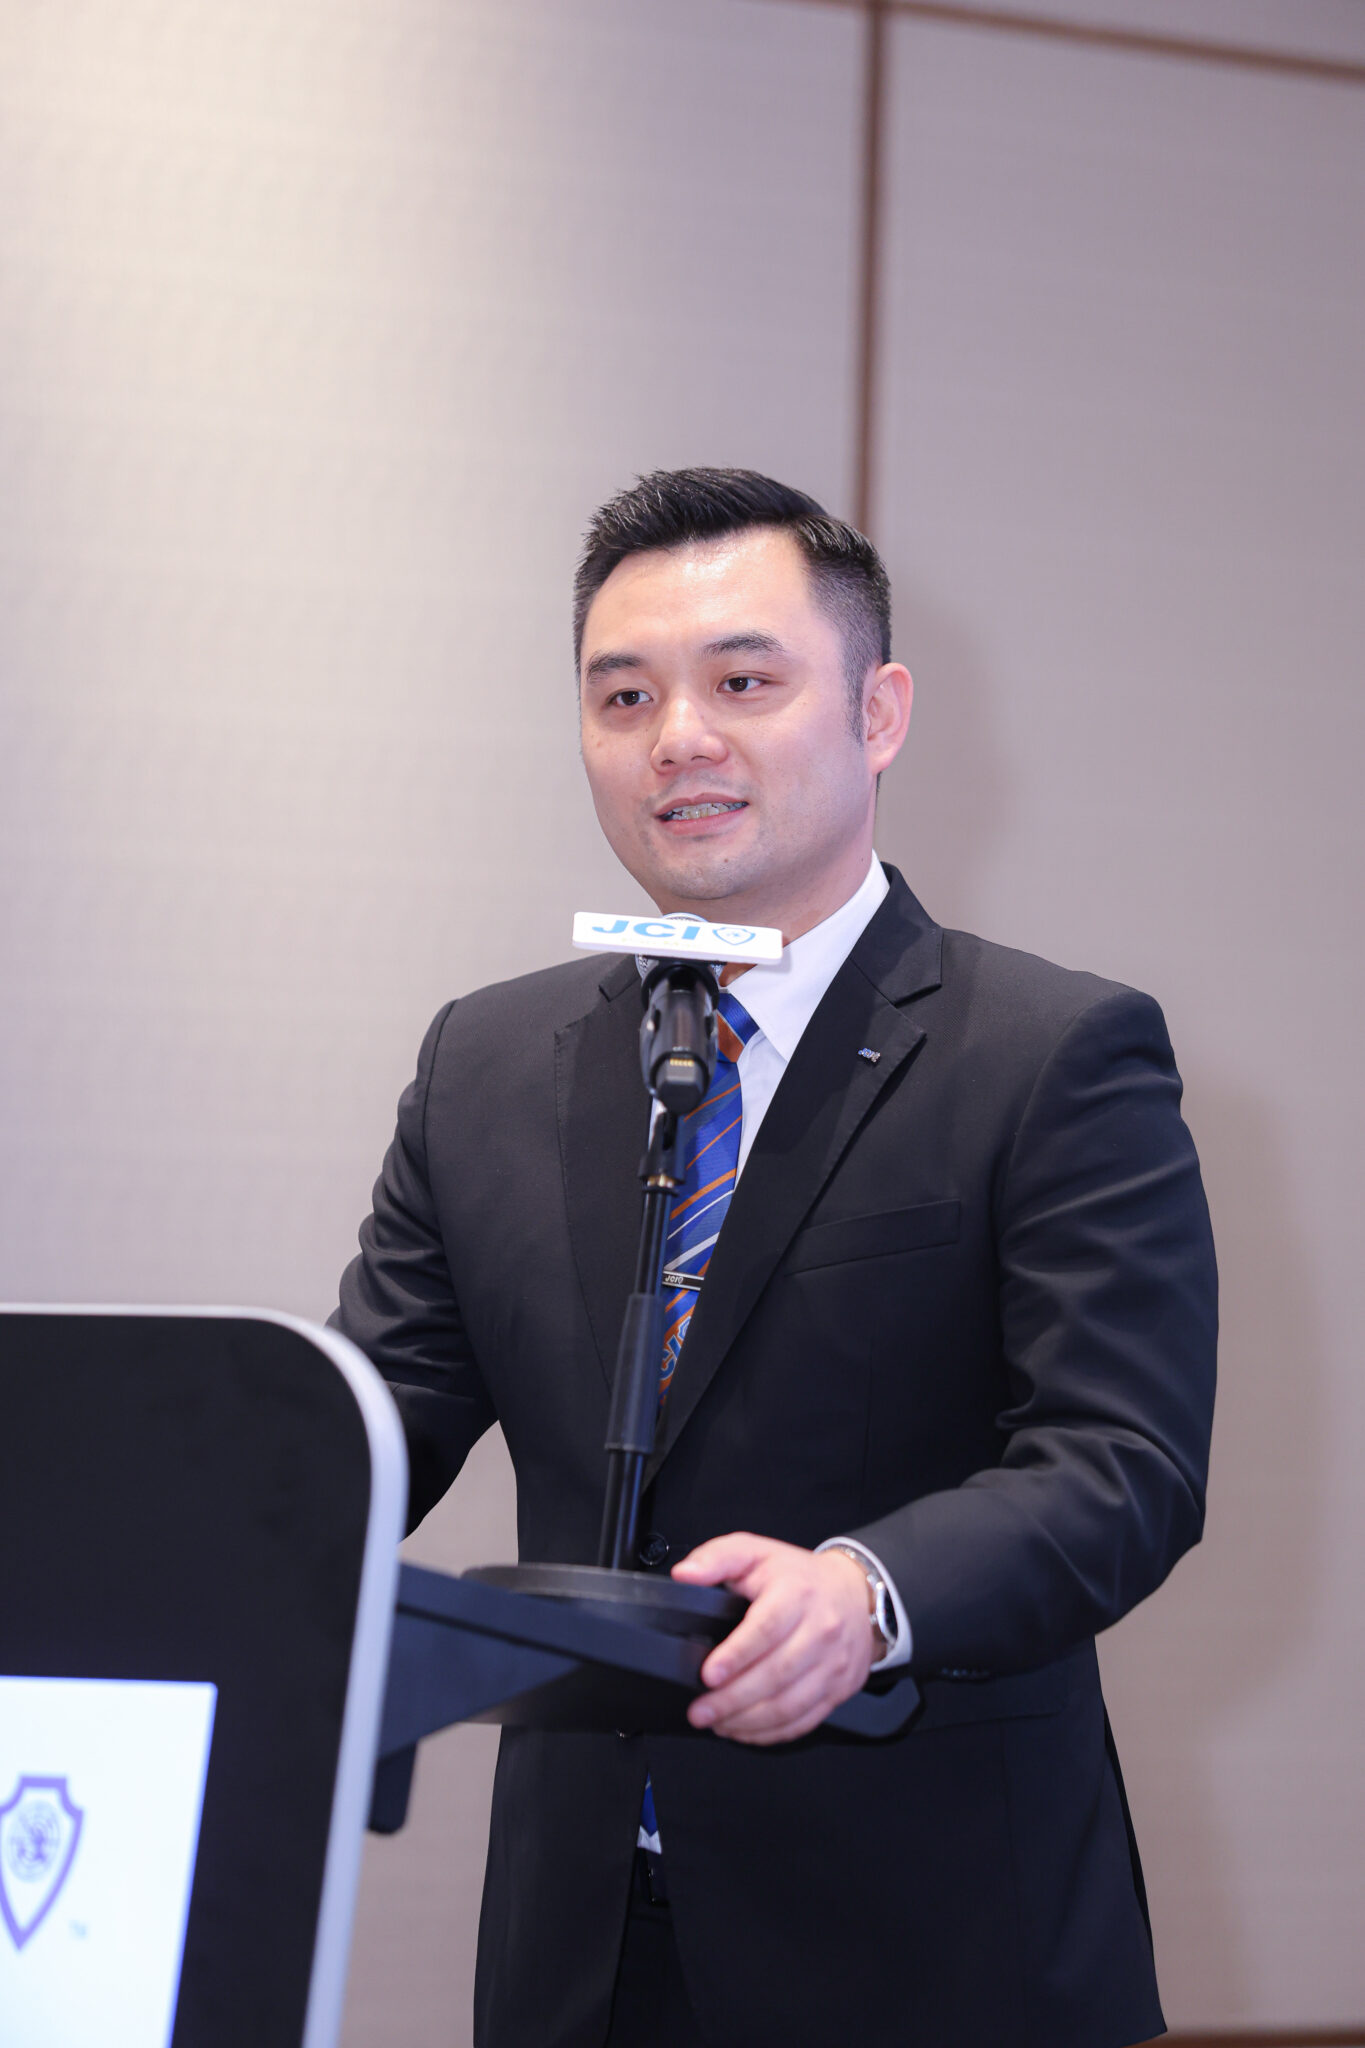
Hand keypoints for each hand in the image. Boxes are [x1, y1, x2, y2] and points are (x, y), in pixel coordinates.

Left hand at [671, 1532, 874, 1745]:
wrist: (855, 1594)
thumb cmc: (799, 1577)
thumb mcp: (755, 1551)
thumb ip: (716, 1558)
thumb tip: (686, 1574)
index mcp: (797, 1593)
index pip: (767, 1629)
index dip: (736, 1655)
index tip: (709, 1674)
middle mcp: (821, 1630)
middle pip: (776, 1673)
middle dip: (733, 1699)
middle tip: (701, 1710)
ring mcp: (833, 1663)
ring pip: (790, 1704)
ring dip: (749, 1721)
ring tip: (717, 1722)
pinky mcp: (839, 1688)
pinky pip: (803, 1720)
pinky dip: (771, 1732)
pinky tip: (744, 1729)